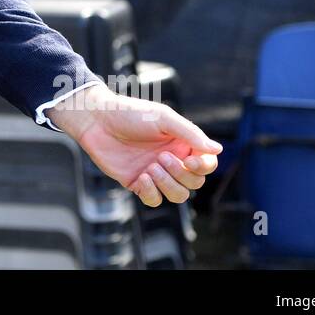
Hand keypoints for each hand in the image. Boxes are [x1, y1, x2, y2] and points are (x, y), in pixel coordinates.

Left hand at [47, 85, 222, 206]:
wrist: (96, 120)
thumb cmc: (130, 114)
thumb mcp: (163, 118)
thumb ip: (190, 134)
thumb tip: (218, 149)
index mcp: (181, 143)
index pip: (206, 163)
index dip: (204, 166)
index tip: (191, 159)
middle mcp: (171, 159)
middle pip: (195, 182)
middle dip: (182, 174)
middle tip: (161, 157)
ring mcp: (155, 173)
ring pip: (178, 195)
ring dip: (169, 185)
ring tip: (151, 167)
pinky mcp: (137, 182)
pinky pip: (154, 200)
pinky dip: (152, 193)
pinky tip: (142, 177)